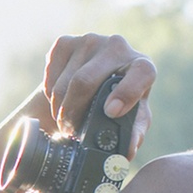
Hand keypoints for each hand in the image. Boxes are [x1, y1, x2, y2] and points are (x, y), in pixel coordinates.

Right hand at [42, 33, 155, 156]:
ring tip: (65, 121)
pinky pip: (50, 73)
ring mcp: (90, 41)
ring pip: (64, 82)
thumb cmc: (118, 105)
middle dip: (73, 113)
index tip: (111, 112)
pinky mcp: (66, 42)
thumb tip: (128, 151)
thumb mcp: (129, 121)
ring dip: (59, 108)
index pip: (141, 73)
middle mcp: (118, 46)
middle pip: (85, 81)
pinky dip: (50, 93)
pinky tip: (59, 100)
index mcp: (142, 66)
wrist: (93, 82)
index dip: (126, 92)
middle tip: (70, 132)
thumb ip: (132, 135)